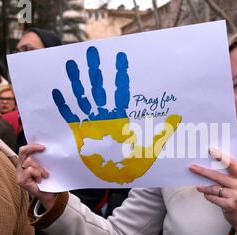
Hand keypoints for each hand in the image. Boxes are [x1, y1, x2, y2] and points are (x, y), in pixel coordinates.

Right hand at [17, 144, 56, 208]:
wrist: (50, 196)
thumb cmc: (49, 182)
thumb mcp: (46, 167)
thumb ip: (43, 159)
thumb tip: (46, 149)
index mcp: (25, 162)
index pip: (23, 150)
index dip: (32, 146)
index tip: (43, 147)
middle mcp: (20, 167)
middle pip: (23, 152)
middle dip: (35, 151)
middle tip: (44, 153)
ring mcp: (19, 174)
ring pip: (28, 161)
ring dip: (39, 168)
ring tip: (45, 175)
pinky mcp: (21, 181)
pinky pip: (29, 170)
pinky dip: (37, 173)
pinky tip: (40, 180)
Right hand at [52, 46, 181, 183]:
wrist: (116, 179)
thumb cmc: (133, 165)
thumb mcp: (151, 148)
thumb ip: (162, 132)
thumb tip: (178, 117)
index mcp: (121, 118)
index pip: (120, 92)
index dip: (120, 76)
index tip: (119, 58)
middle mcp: (105, 117)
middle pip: (99, 90)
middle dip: (96, 72)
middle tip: (92, 53)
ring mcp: (91, 124)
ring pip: (83, 99)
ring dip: (77, 83)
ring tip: (71, 65)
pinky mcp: (79, 133)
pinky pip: (70, 116)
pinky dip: (64, 105)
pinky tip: (58, 91)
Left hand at [189, 148, 236, 230]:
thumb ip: (230, 177)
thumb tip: (211, 167)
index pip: (231, 163)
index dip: (221, 156)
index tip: (211, 150)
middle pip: (218, 175)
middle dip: (203, 171)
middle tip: (193, 168)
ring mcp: (236, 195)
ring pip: (213, 188)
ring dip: (204, 187)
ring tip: (199, 186)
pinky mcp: (230, 204)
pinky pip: (213, 197)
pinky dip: (208, 196)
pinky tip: (206, 195)